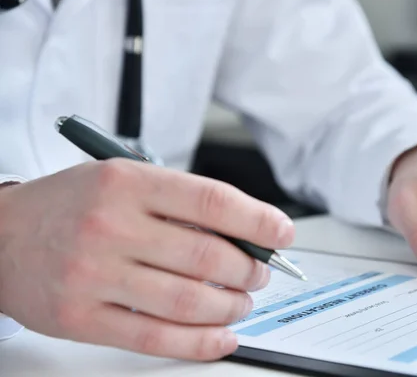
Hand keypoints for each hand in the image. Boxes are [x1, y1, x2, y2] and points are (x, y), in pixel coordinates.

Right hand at [0, 159, 293, 359]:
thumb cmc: (72, 204)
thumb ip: (180, 203)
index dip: (258, 221)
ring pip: (188, 300)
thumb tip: (244, 234)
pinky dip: (200, 342)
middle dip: (250, 270)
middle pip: (207, 255)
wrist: (1, 236)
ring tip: (242, 302)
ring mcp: (94, 274)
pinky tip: (221, 337)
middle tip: (260, 273)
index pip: (212, 200)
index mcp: (127, 182)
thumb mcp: (122, 179)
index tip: (282, 234)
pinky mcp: (82, 317)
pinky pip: (155, 337)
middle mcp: (111, 226)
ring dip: (231, 306)